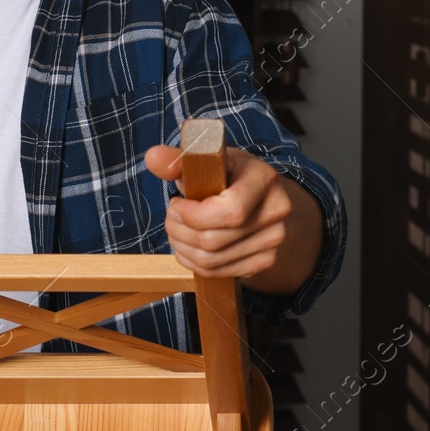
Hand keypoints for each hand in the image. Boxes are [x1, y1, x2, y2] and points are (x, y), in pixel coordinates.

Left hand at [144, 144, 321, 294]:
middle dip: (179, 232)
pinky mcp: (265, 261)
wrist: (260, 197)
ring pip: (211, 261)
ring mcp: (273, 240)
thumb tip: (153, 157)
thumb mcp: (208, 160)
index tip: (175, 204)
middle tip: (170, 218)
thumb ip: (178, 160)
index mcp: (264, 179)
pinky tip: (189, 246)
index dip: (192, 215)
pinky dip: (193, 262)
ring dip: (182, 248)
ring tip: (177, 231)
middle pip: (213, 241)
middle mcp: (276, 211)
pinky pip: (217, 273)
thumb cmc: (230, 175)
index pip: (229, 211)